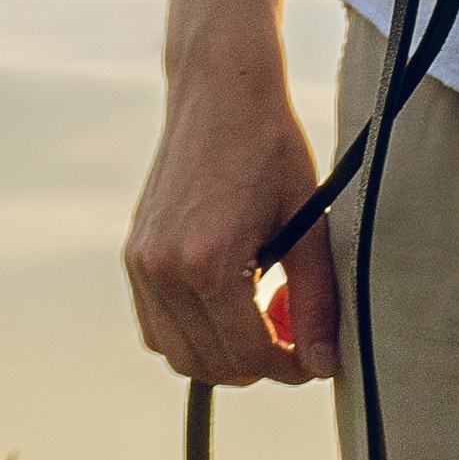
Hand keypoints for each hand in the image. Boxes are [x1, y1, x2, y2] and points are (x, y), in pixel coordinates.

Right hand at [125, 69, 337, 387]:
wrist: (221, 92)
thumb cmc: (270, 148)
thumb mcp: (307, 221)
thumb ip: (316, 298)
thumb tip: (324, 364)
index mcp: (208, 262)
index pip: (247, 353)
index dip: (288, 367)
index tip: (315, 360)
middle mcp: (164, 271)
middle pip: (209, 364)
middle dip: (258, 365)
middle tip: (296, 342)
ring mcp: (141, 265)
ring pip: (178, 353)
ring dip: (223, 354)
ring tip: (265, 320)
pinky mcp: (134, 256)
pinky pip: (157, 326)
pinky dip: (193, 333)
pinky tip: (232, 303)